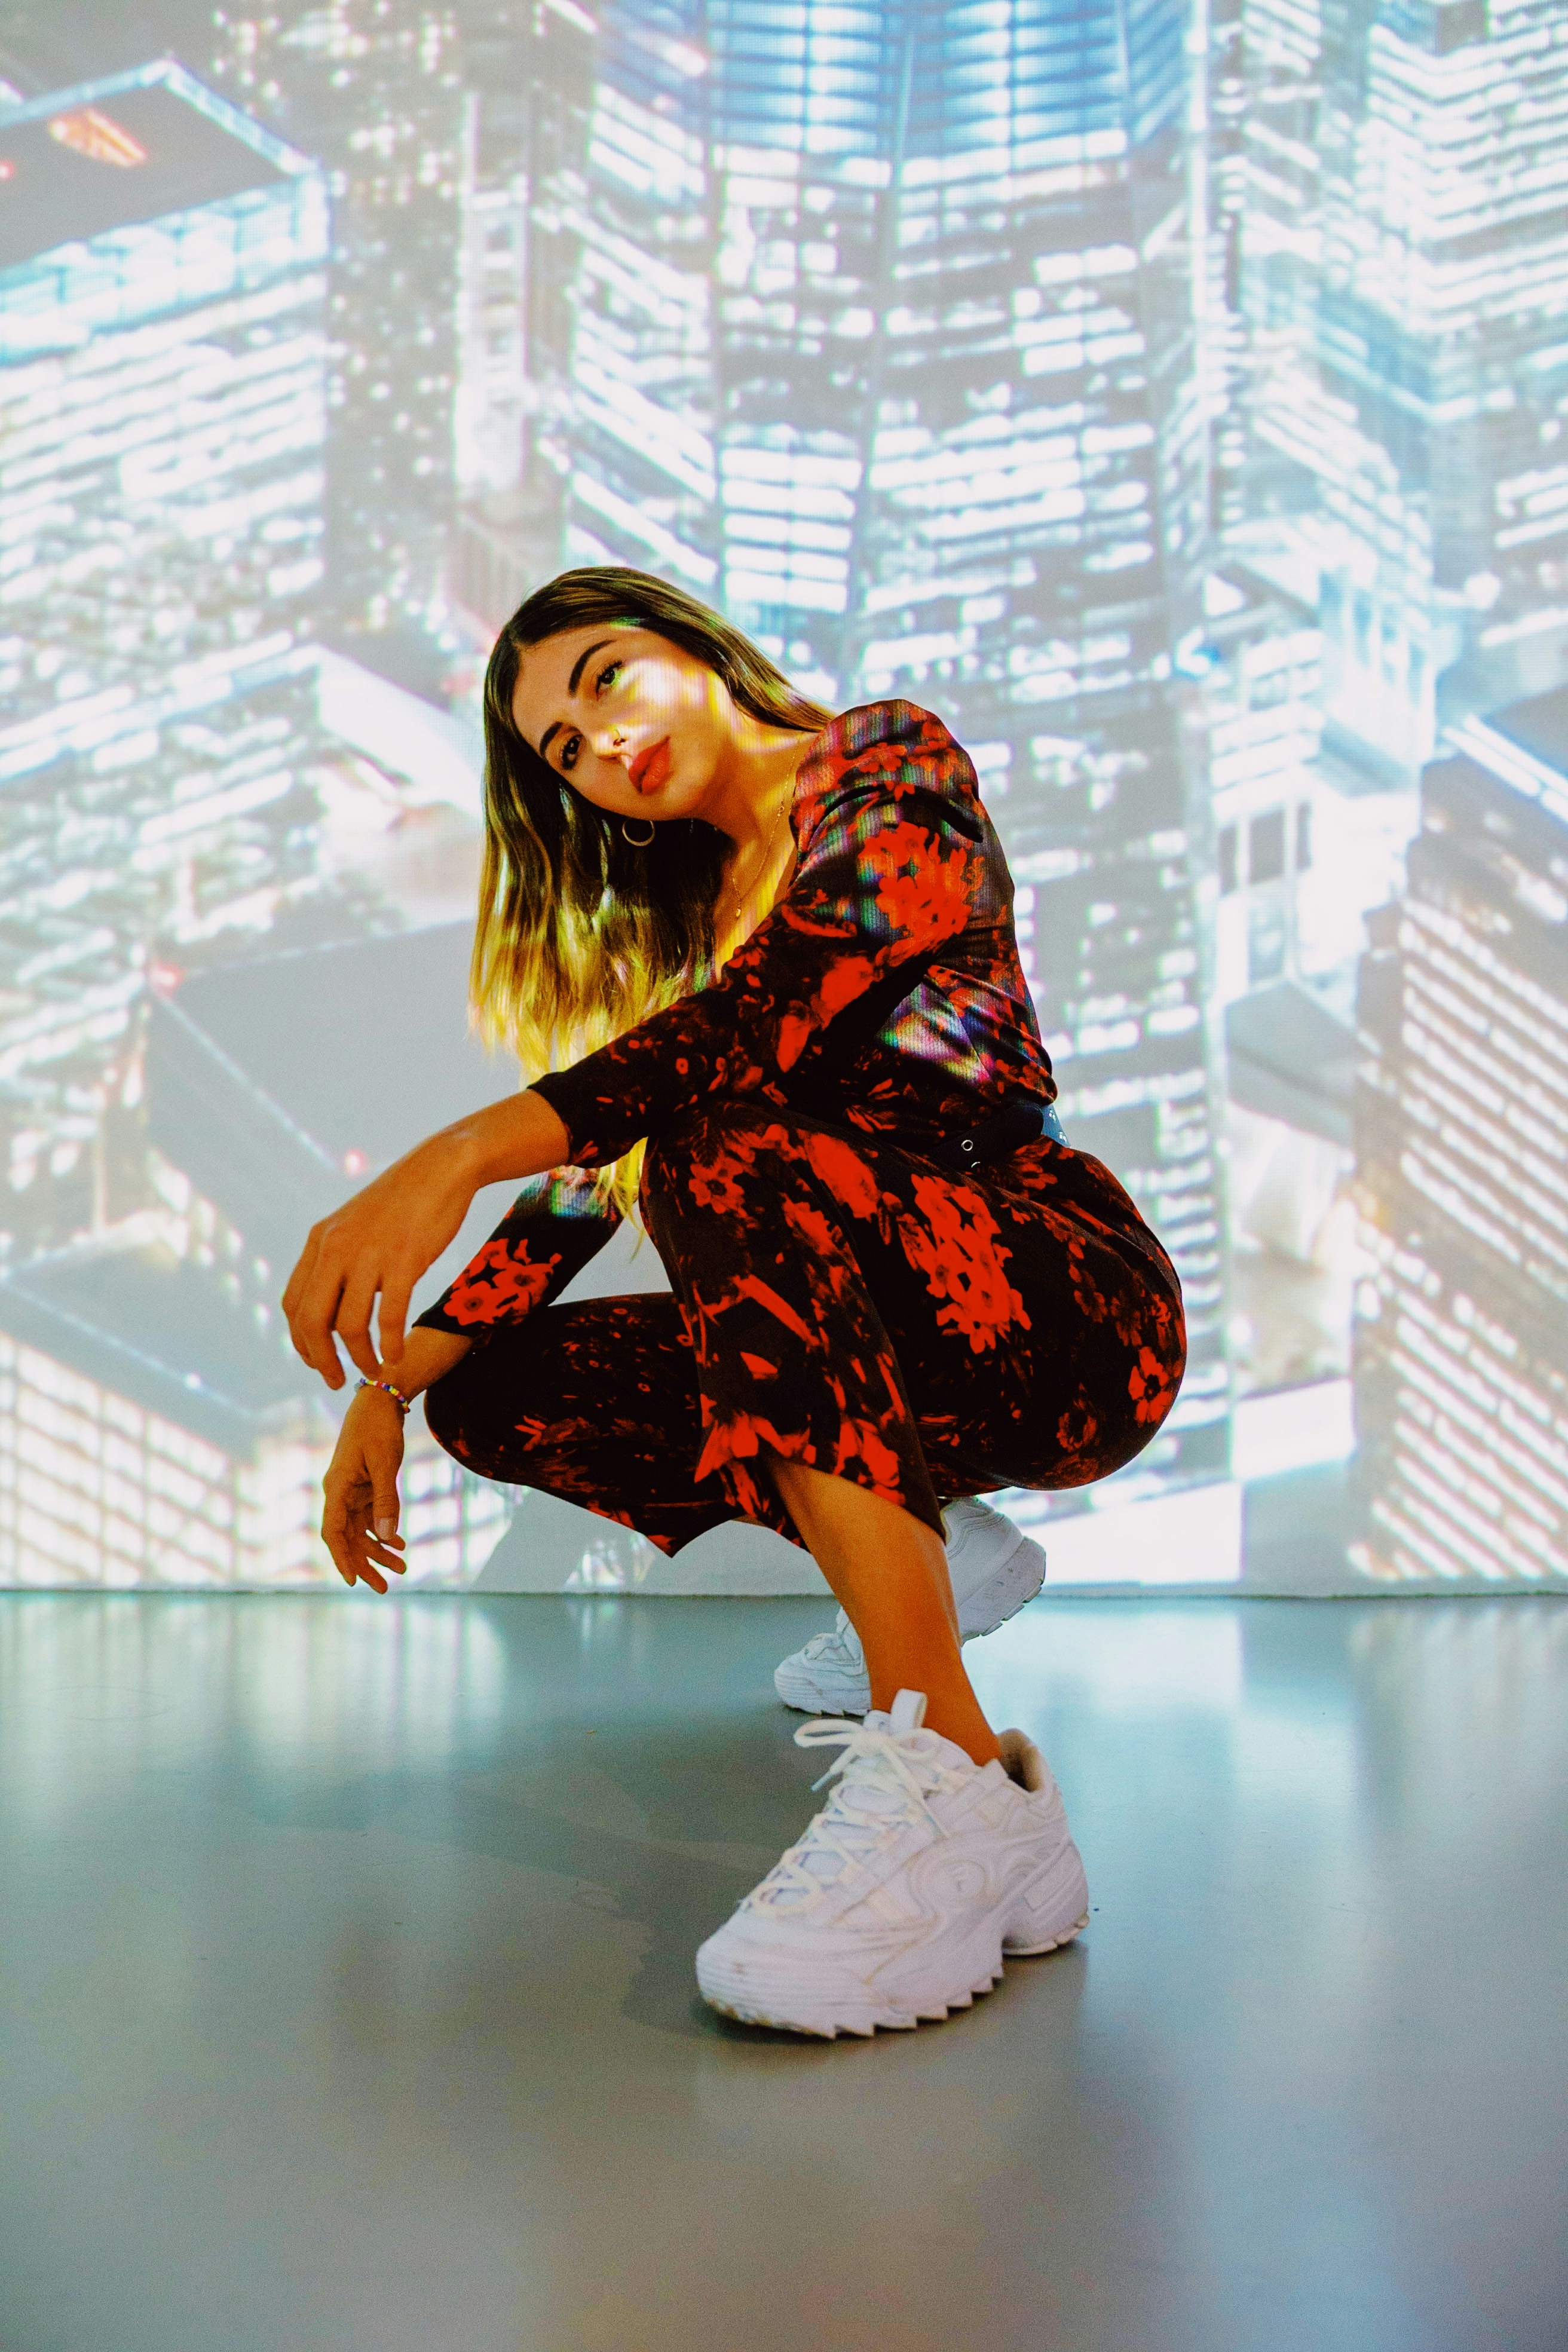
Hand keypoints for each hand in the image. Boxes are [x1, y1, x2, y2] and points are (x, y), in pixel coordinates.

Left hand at [281, 1091, 570, 1386]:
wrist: (441, 1167)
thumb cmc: (404, 1200)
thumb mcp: (356, 1225)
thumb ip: (341, 1259)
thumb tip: (337, 1301)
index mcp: (320, 1241)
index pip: (294, 1304)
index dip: (301, 1341)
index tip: (317, 1361)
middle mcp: (336, 1249)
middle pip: (312, 1320)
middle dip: (321, 1359)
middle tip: (337, 1381)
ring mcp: (369, 1255)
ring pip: (349, 1324)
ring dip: (359, 1358)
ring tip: (375, 1372)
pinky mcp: (403, 1260)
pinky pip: (388, 1316)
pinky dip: (389, 1344)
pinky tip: (397, 1355)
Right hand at [322, 1386, 407, 1591]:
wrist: (379, 1400)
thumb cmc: (378, 1428)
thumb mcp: (385, 1464)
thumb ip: (386, 1500)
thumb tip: (387, 1536)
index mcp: (336, 1488)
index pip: (334, 1532)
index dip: (342, 1558)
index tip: (354, 1581)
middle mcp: (339, 1493)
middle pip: (348, 1538)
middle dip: (366, 1564)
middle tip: (384, 1588)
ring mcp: (350, 1492)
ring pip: (361, 1531)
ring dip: (379, 1550)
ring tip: (402, 1569)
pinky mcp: (363, 1488)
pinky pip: (370, 1518)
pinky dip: (384, 1532)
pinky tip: (399, 1544)